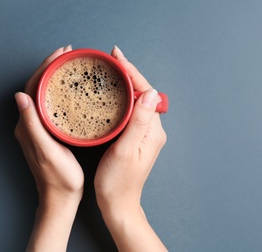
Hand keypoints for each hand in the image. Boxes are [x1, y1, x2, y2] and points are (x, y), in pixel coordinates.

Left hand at [14, 45, 83, 251]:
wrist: (60, 198)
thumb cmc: (58, 178)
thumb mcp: (47, 150)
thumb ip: (33, 124)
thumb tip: (20, 96)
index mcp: (27, 125)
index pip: (32, 87)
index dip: (45, 68)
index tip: (60, 54)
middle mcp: (29, 124)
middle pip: (37, 87)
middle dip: (50, 68)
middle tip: (67, 54)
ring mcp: (38, 128)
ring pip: (44, 94)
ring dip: (54, 77)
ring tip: (68, 65)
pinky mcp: (47, 133)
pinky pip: (50, 104)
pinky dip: (58, 91)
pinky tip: (70, 89)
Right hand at [94, 46, 166, 251]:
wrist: (117, 203)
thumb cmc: (118, 182)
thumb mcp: (126, 150)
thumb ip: (139, 122)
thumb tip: (151, 93)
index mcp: (152, 130)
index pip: (145, 92)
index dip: (131, 72)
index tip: (117, 57)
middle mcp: (152, 129)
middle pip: (142, 93)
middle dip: (127, 74)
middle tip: (110, 60)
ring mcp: (144, 133)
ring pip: (135, 101)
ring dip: (124, 84)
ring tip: (108, 71)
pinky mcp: (135, 137)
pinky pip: (130, 111)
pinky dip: (120, 98)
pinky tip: (109, 94)